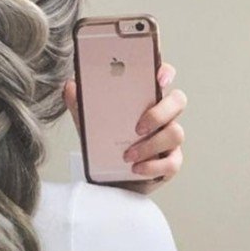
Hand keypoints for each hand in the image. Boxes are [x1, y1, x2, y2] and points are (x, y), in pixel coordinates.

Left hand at [62, 61, 185, 195]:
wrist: (108, 178)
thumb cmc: (105, 145)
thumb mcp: (90, 123)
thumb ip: (81, 104)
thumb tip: (71, 86)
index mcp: (145, 99)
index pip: (162, 76)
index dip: (166, 72)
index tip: (159, 77)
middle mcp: (163, 116)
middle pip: (178, 101)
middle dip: (160, 113)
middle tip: (138, 127)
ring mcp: (169, 139)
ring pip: (176, 133)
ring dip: (151, 145)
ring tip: (127, 155)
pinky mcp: (170, 162)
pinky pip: (172, 162)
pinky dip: (153, 166)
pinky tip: (137, 168)